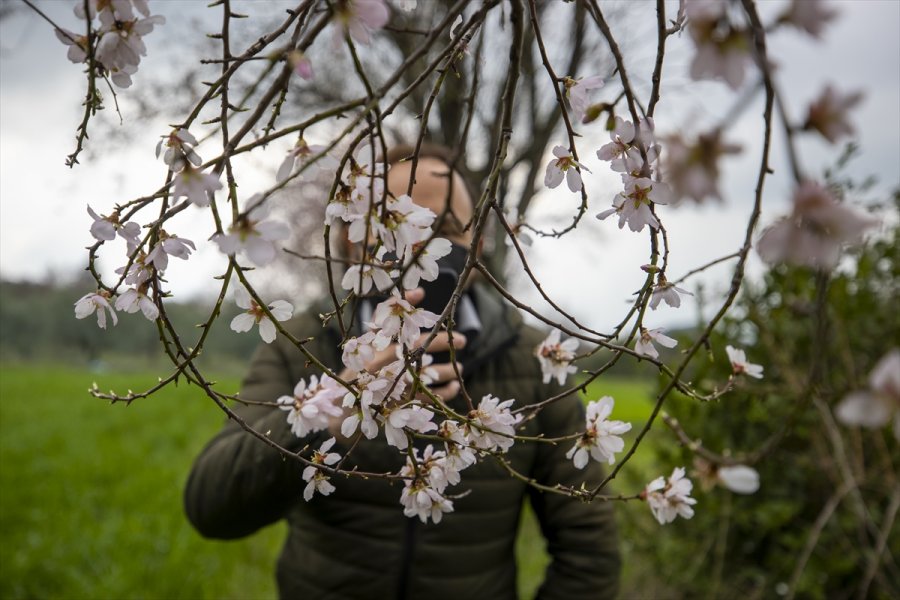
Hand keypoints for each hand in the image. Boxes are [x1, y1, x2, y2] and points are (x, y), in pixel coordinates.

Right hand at [330, 289, 467, 437]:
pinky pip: (427, 398)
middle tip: (463, 339)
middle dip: (442, 342)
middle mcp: (380, 366)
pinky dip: (444, 392)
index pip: (394, 326)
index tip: (427, 301)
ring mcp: (389, 387)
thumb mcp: (364, 345)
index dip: (412, 313)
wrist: (342, 410)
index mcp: (371, 349)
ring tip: (460, 368)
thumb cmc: (359, 371)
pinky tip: (453, 386)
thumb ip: (384, 319)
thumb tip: (417, 292)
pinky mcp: (398, 406)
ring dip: (448, 371)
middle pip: (416, 349)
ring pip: (426, 376)